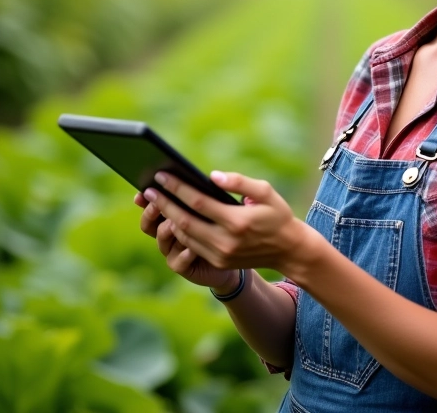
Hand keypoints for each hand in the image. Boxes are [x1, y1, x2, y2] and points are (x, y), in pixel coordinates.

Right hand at [134, 190, 239, 291]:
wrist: (236, 255)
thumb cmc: (227, 224)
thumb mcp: (217, 206)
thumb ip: (205, 195)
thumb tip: (205, 179)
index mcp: (173, 215)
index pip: (154, 206)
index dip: (146, 199)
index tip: (144, 190)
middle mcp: (169, 234)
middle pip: (149, 224)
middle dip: (151, 212)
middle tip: (157, 203)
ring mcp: (173, 251)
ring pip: (162, 241)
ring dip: (167, 230)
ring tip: (175, 222)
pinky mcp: (183, 267)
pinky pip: (178, 261)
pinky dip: (184, 254)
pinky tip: (192, 248)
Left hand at [136, 171, 312, 282]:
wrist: (288, 250)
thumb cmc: (276, 214)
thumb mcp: (265, 191)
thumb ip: (239, 182)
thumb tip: (212, 176)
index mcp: (237, 221)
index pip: (198, 202)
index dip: (177, 188)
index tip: (161, 175)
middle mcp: (226, 241)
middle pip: (184, 221)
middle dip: (164, 204)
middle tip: (148, 189)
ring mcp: (221, 255)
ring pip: (184, 236)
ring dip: (167, 218)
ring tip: (156, 202)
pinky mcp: (219, 262)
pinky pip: (192, 245)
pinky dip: (179, 231)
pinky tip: (171, 217)